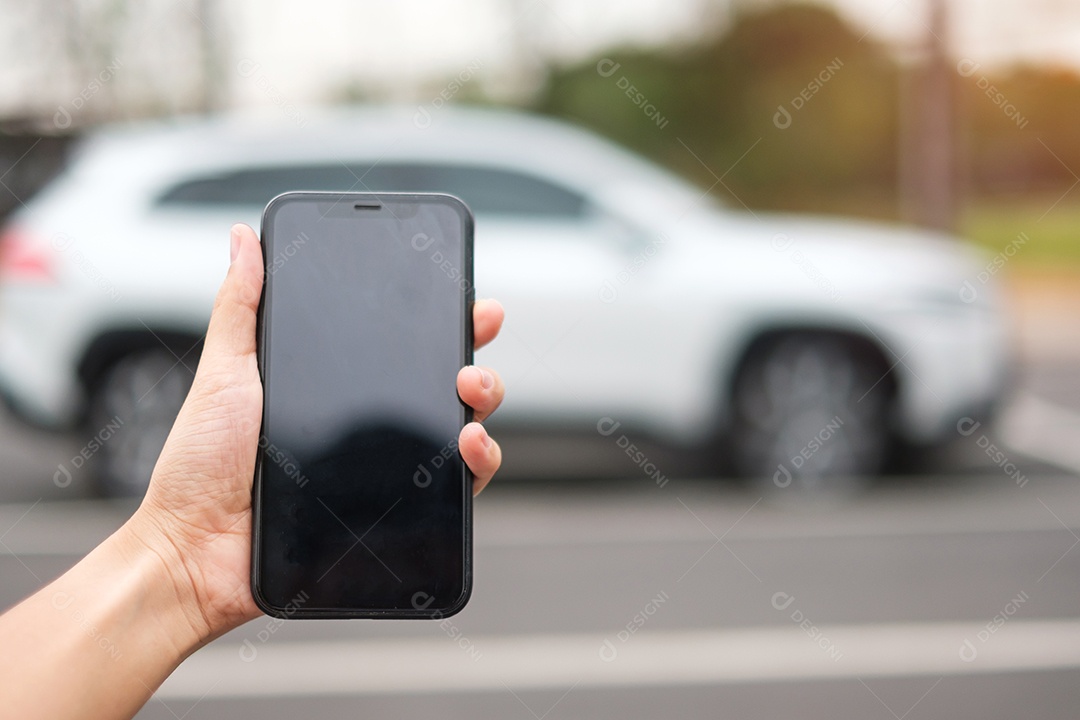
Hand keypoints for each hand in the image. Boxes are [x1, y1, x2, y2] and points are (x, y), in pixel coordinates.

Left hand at [125, 223, 504, 646]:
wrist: (195, 549)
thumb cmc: (199, 465)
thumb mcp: (224, 372)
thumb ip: (241, 306)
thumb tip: (244, 237)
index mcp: (332, 384)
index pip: (398, 342)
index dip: (438, 317)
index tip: (462, 295)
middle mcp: (364, 423)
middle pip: (439, 380)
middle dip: (472, 350)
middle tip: (475, 333)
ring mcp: (382, 467)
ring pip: (459, 427)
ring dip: (483, 402)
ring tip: (471, 389)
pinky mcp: (395, 512)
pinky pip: (453, 489)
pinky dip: (478, 464)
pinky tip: (469, 446)